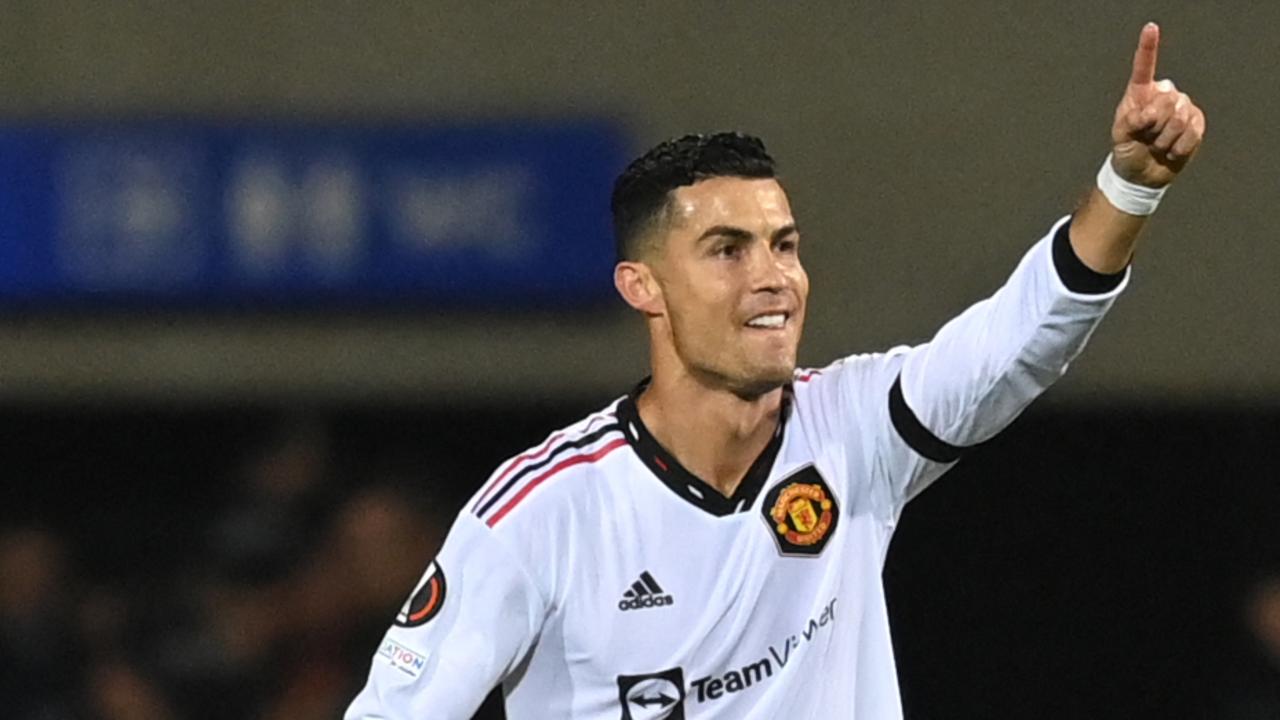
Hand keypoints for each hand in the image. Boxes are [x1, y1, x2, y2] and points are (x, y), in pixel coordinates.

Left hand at [1110, 23, 1206, 187]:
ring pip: (1180, 117)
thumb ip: (1131, 120)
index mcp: (1140, 94)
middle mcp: (1163, 96)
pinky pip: (1193, 132)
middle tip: (1146, 137)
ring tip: (1156, 145)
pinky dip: (1179, 147)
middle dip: (1154, 124)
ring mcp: (1182, 107)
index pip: (1144, 68)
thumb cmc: (1127, 151)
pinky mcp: (1196, 123)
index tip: (1151, 28)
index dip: (1148, 48)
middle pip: (1167, 100)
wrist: (1143, 173)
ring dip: (1165, 139)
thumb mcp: (1120, 136)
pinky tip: (1170, 151)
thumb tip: (1151, 112)